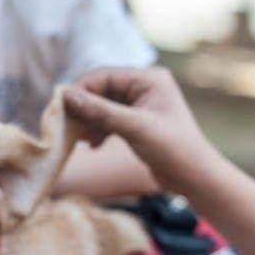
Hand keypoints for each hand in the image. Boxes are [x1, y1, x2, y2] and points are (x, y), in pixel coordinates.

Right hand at [62, 67, 221, 194]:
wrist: (195, 178)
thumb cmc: (172, 149)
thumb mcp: (134, 128)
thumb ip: (100, 111)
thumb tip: (66, 96)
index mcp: (149, 79)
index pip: (104, 76)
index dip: (80, 90)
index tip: (59, 108)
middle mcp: (145, 86)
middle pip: (101, 90)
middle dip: (84, 108)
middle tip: (66, 126)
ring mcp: (141, 104)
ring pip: (103, 105)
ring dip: (89, 121)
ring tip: (79, 138)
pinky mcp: (138, 121)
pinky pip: (110, 118)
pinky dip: (99, 130)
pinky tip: (94, 145)